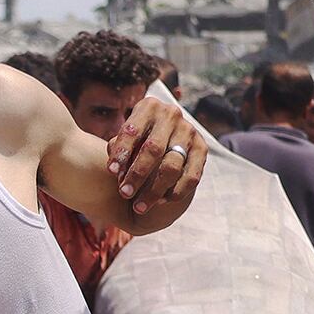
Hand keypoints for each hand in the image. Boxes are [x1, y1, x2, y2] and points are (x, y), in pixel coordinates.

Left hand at [107, 94, 207, 223]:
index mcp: (149, 107)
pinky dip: (175, 192)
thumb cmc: (137, 139)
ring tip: (138, 206)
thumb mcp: (125, 138)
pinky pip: (191, 176)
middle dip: (137, 174)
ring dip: (153, 190)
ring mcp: (189, 131)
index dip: (122, 152)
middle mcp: (171, 115)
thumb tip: (117, 169)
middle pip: (154, 149)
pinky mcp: (202, 148)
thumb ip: (118, 149)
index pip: (133, 130)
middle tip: (124, 193)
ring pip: (172, 167)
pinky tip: (160, 201)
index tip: (111, 172)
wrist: (166, 136)